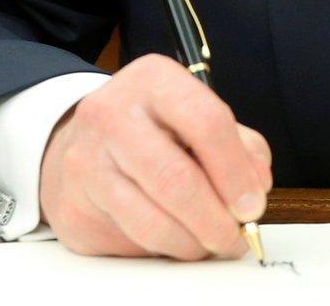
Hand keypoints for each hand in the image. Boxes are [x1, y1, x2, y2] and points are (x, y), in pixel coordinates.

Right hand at [39, 53, 273, 259]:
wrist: (83, 142)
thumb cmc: (153, 131)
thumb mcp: (198, 118)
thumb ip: (240, 148)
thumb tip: (255, 188)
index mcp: (154, 80)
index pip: (206, 122)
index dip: (236, 172)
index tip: (252, 205)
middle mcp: (112, 113)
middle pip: (176, 178)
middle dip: (215, 220)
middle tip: (234, 237)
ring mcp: (86, 159)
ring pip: (152, 220)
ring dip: (192, 243)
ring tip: (208, 243)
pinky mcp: (74, 203)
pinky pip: (129, 240)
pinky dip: (163, 249)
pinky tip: (175, 240)